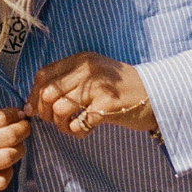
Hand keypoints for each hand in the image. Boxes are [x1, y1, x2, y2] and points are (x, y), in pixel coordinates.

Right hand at [0, 108, 28, 191]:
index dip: (15, 114)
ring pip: (8, 157)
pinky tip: (4, 169)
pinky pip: (0, 181)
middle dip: (23, 130)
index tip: (19, 114)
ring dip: (19, 150)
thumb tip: (13, 115)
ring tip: (17, 148)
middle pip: (8, 136)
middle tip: (24, 129)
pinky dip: (8, 174)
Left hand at [24, 53, 155, 137]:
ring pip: (59, 109)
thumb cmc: (122, 89)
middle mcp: (88, 69)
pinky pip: (78, 123)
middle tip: (55, 122)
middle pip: (47, 93)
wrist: (158, 94)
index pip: (43, 75)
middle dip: (45, 113)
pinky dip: (77, 132)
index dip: (33, 96)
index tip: (35, 111)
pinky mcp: (107, 105)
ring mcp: (98, 87)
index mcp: (82, 60)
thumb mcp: (95, 74)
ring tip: (72, 127)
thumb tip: (33, 104)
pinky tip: (86, 130)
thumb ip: (67, 82)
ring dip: (61, 125)